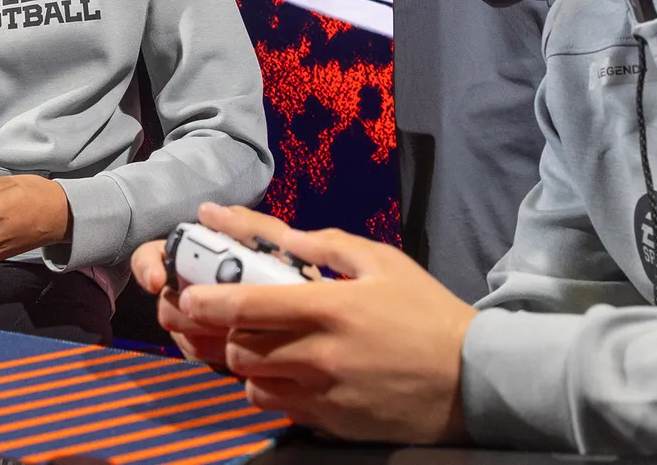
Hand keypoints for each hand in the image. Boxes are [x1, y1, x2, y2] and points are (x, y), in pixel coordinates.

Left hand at [154, 203, 475, 442]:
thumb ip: (327, 246)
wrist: (468, 379)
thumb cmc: (425, 311)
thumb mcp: (382, 260)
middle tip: (220, 314)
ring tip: (257, 340)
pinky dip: (270, 389)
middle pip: (239, 350)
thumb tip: (282, 234)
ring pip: (252, 384)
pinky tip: (286, 370)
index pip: (249, 306)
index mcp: (330, 308)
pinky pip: (278, 408)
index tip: (188, 292)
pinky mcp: (329, 424)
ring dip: (244, 362)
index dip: (208, 300)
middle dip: (222, 331)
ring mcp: (322, 396)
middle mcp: (318, 356)